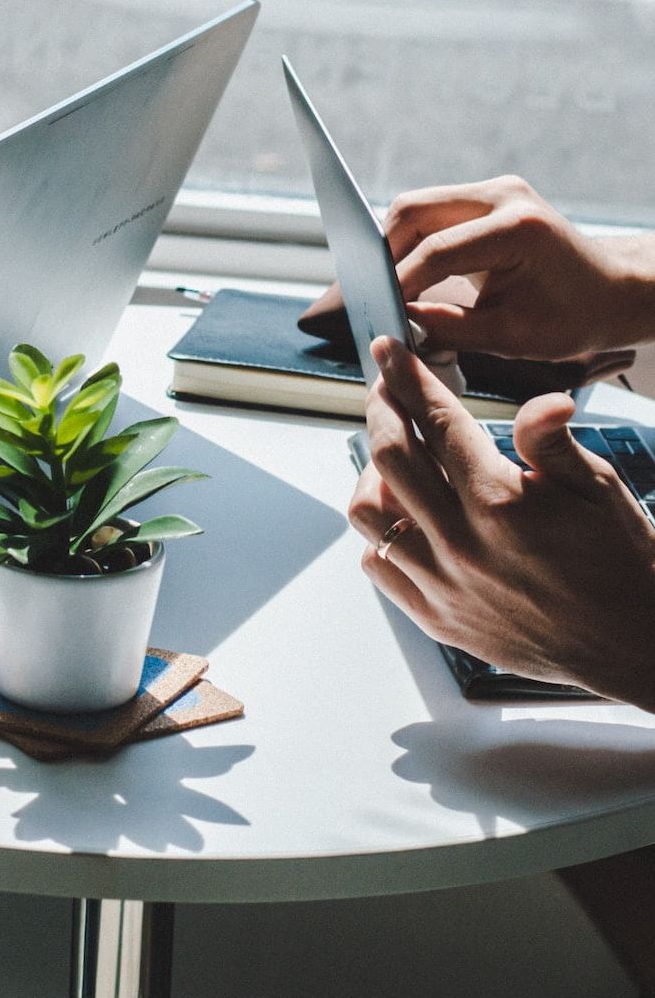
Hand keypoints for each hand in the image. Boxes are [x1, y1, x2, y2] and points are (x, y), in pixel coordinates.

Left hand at [348, 336, 654, 709]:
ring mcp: (443, 583)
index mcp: (500, 502)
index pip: (436, 422)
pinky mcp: (435, 617)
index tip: (389, 352)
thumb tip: (542, 399)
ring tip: (394, 457)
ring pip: (369, 512)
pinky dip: (379, 534)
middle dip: (381, 410)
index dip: (407, 378)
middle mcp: (461, 543)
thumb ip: (552, 441)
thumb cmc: (622, 562)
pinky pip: (377, 565)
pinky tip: (403, 516)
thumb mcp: (599, 489)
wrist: (633, 645)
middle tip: (385, 391)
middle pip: (388, 457)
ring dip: (372, 474)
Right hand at [386, 176, 650, 359]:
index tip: (381, 313)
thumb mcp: (512, 336)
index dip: (399, 284)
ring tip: (390, 287)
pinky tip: (409, 274)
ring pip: (415, 207)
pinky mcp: (486, 198)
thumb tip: (399, 323)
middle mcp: (504, 196)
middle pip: (413, 212)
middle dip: (385, 255)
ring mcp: (494, 191)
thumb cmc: (574, 317)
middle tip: (377, 295)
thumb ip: (449, 328)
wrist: (613, 290)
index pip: (435, 251)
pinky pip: (431, 212)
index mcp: (517, 229)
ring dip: (395, 246)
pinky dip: (412, 242)